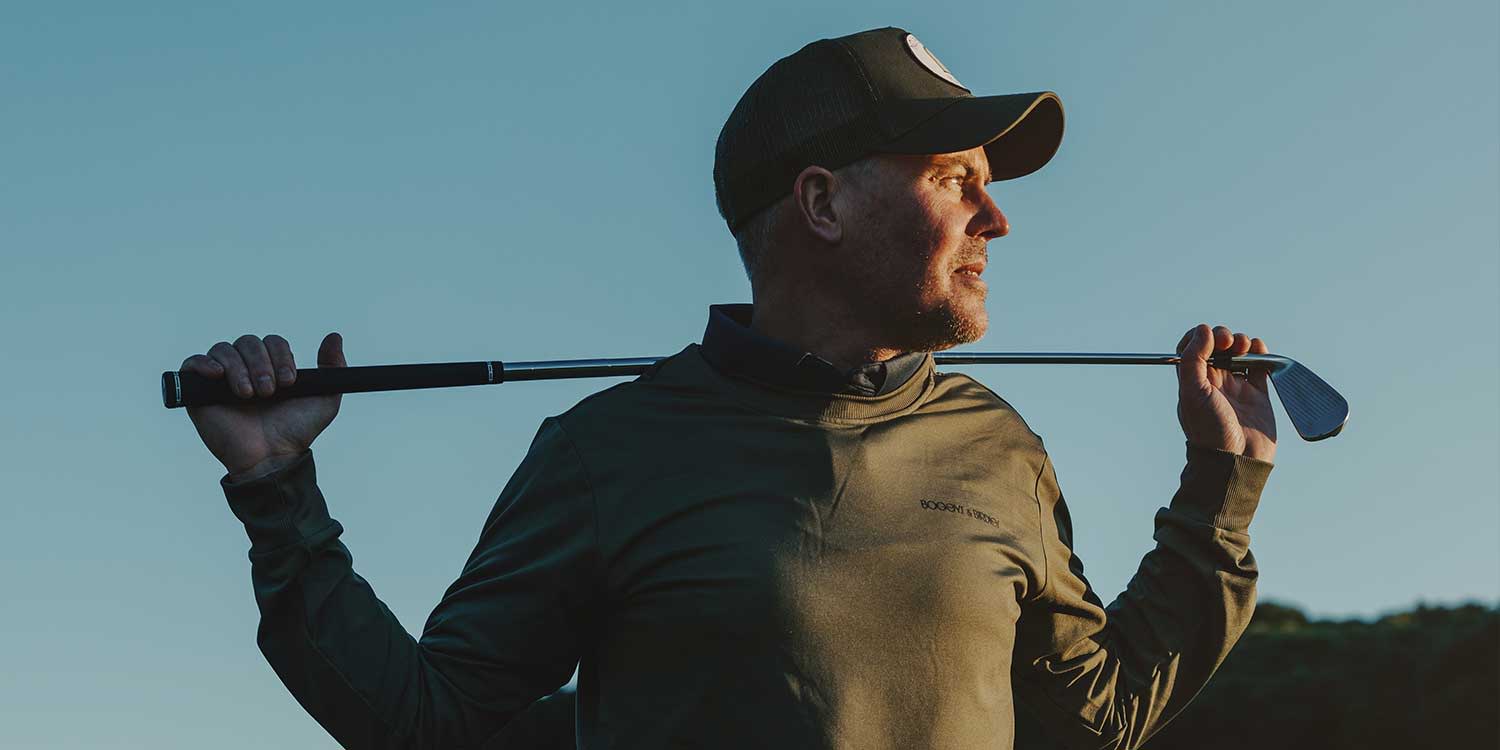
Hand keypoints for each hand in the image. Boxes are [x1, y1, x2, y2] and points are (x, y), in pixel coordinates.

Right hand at [180, 332, 346, 475]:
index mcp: (271, 366)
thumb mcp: (325, 399)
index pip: (272, 342)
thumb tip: (334, 336)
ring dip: (239, 368)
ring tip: (250, 395)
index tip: (289, 381)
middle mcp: (245, 368)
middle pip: (248, 342)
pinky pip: (191, 364)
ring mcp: (220, 380)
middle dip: (261, 363)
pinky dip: (203, 363)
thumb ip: (334, 367)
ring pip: (223, 350)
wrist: (272, 457)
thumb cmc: (296, 431)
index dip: (280, 355)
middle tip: (269, 391)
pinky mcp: (198, 392)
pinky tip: (218, 375)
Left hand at [1175, 324, 1276, 462]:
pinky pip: (1260, 367)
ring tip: (1245, 346)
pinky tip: (1260, 351)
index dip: (1200, 337)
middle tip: (1228, 342)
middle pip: (1217, 347)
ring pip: (1239, 354)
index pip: (1191, 349)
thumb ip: (1193, 360)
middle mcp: (1214, 383)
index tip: (1210, 336)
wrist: (1237, 460)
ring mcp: (1237, 388)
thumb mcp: (1192, 393)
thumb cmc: (1210, 430)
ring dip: (1243, 343)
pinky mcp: (1259, 395)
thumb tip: (1203, 330)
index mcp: (1193, 382)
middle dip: (1224, 337)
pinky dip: (1261, 354)